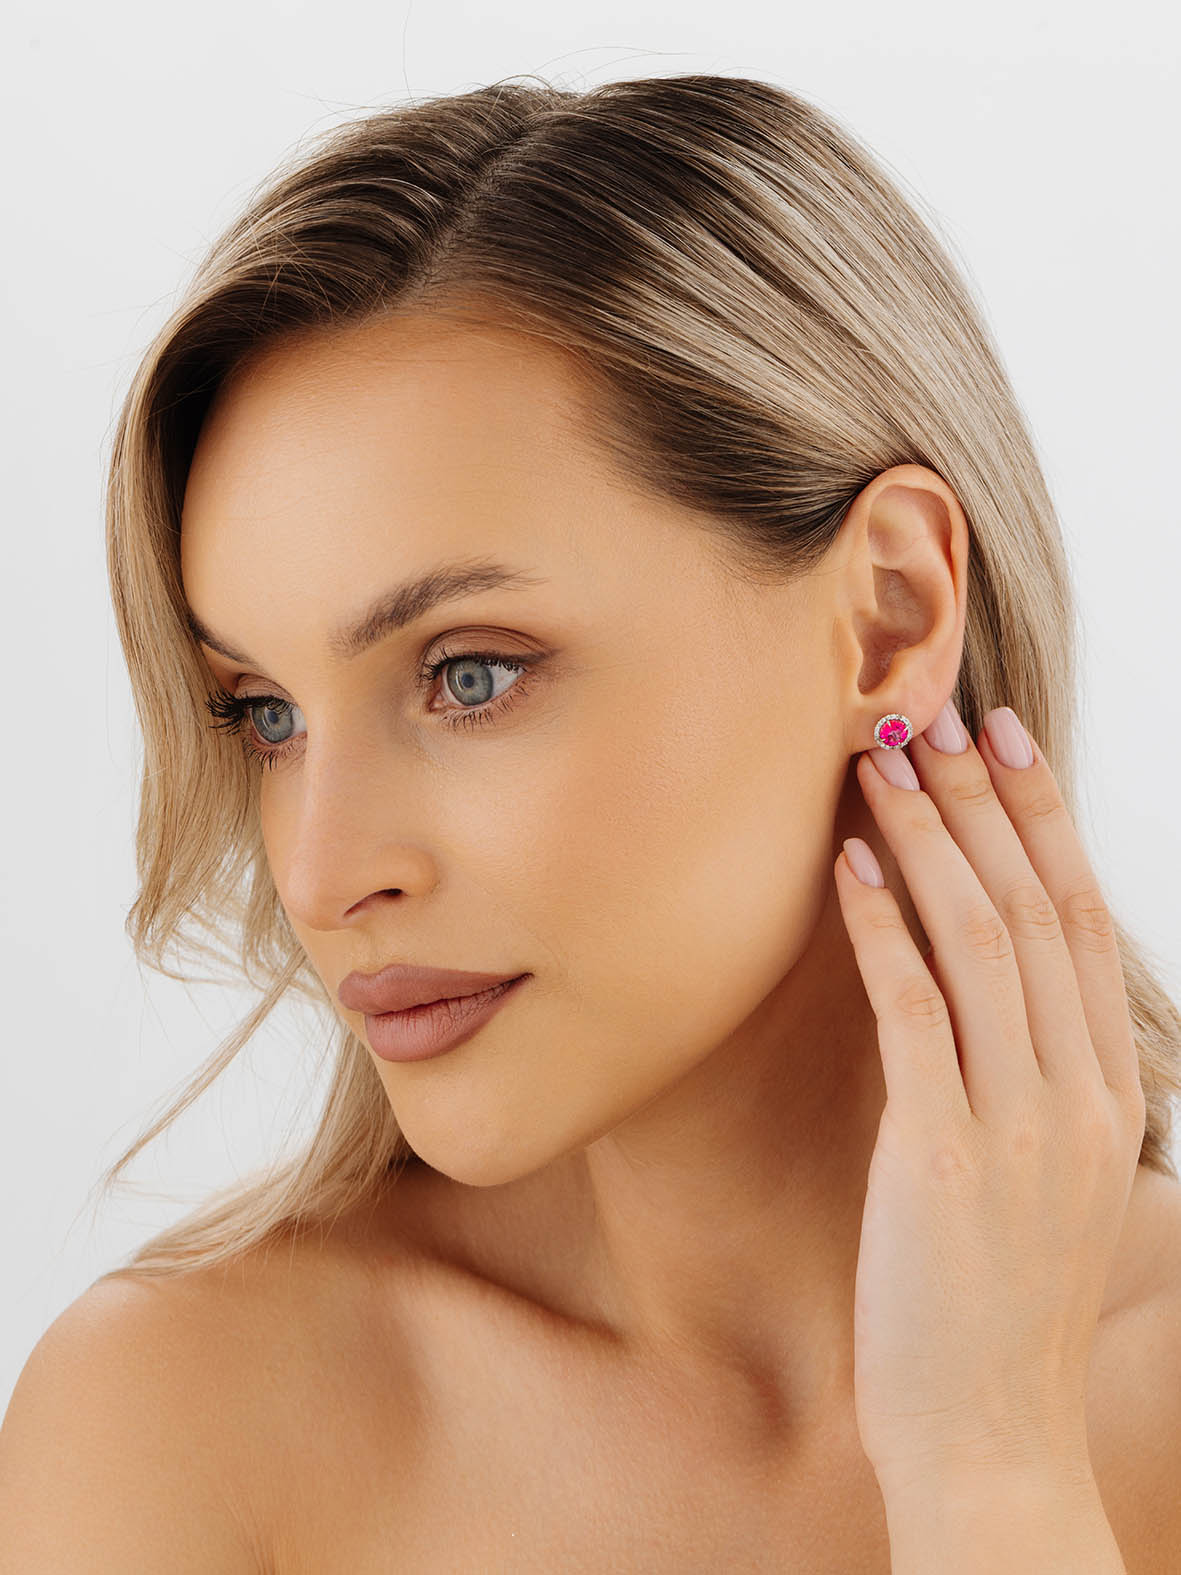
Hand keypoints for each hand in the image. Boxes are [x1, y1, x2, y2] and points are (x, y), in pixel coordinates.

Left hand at [834, 702, 1145, 1495]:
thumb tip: (978, 983)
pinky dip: (885, 932)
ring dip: (930, 841)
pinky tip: (851, 869)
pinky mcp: (942, 1156)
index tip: (1005, 743)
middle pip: (1037, 908)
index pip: (1082, 921)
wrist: (990, 1437)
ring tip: (883, 765)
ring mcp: (1018, 1123)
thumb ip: (1025, 1078)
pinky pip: (917, 1013)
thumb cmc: (995, 1304)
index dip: (1042, 823)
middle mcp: (1079, 1092)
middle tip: (937, 718)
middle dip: (986, 803)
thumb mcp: (1039, 1176)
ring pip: (982, 941)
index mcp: (1108, 1092)